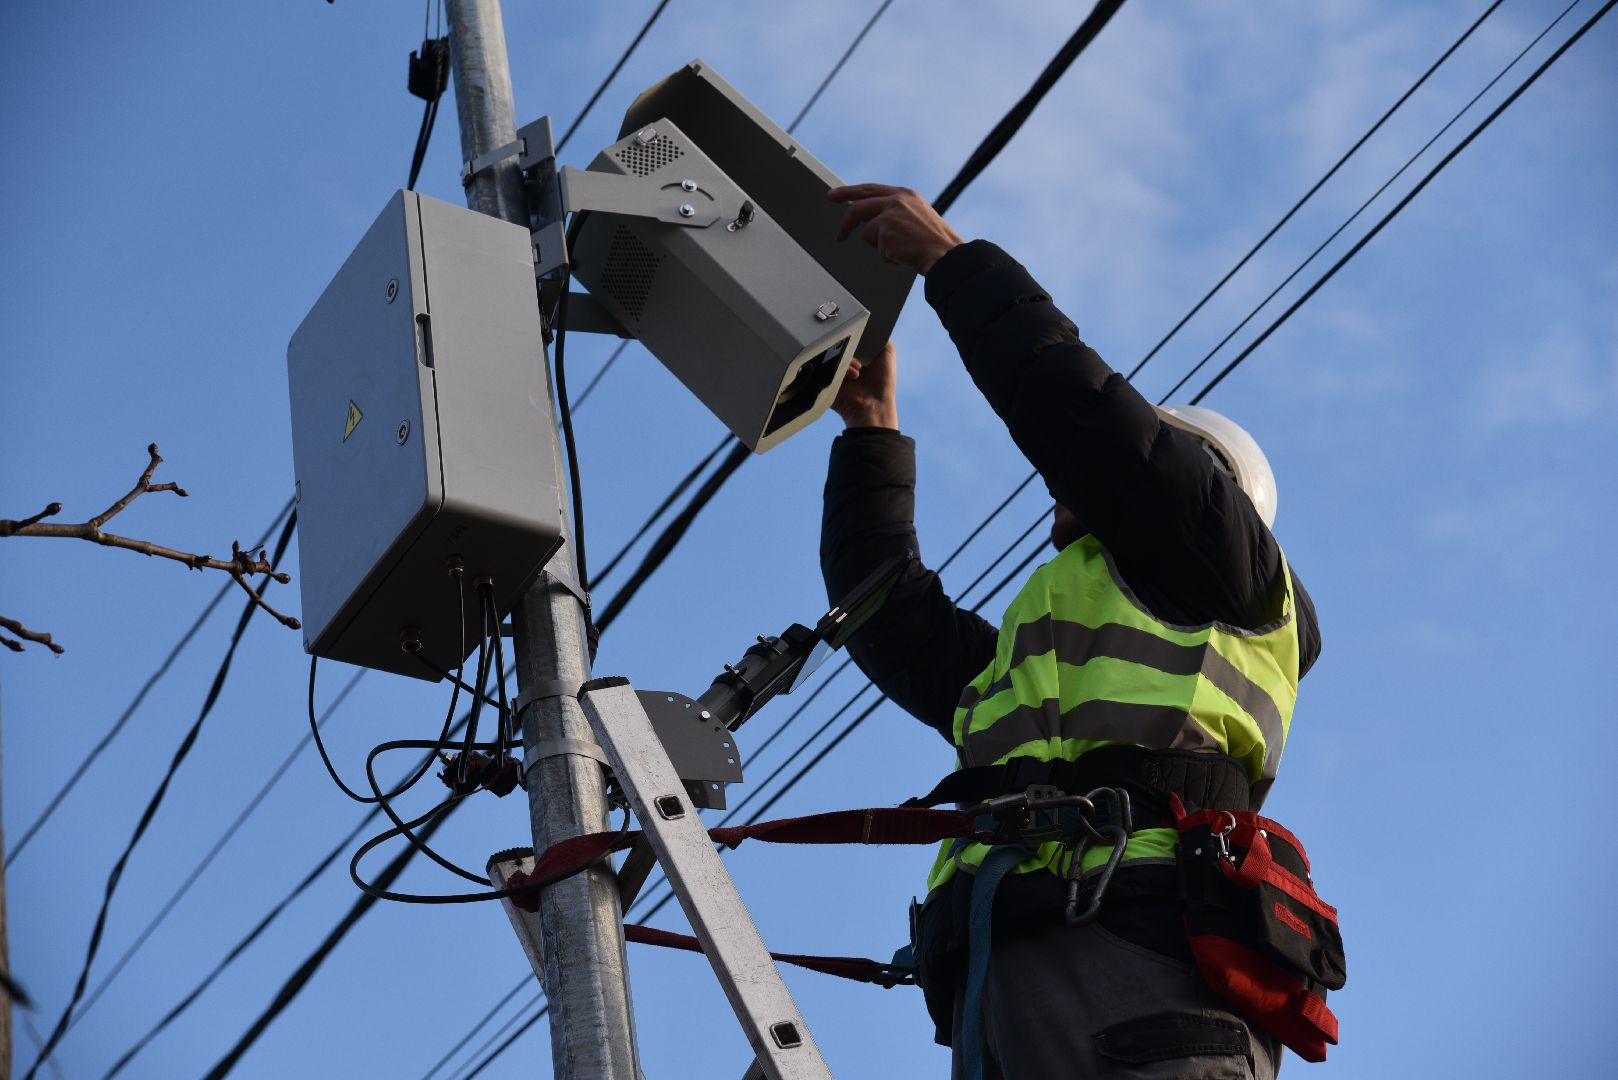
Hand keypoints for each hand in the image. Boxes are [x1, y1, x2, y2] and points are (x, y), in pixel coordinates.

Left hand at [827, 183, 963, 274]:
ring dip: (878, 246)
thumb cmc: (933, 241)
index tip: (833, 195)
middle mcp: (896, 199)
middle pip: (858, 208)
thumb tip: (867, 219)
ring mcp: (890, 214)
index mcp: (904, 194)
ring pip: (866, 232)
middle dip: (846, 223)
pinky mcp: (886, 230)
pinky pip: (875, 248)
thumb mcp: (915, 216)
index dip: (849, 192)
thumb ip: (892, 212)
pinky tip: (903, 254)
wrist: (946, 254)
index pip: (869, 189)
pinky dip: (887, 256)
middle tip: (840, 236)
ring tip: (901, 248)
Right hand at [830, 340, 898, 429]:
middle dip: (848, 346)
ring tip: (859, 370)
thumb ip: (882, 338)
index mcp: (858, 357)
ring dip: (848, 360)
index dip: (853, 335)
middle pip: (839, 345)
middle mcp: (845, 363)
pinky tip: (853, 376)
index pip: (850, 339)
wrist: (873, 406)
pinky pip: (827, 367)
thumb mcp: (887, 354)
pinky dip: (842, 369)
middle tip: (857, 352)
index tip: (856, 332)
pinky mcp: (827, 380)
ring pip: (833, 354)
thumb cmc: (883, 383)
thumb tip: (876, 324)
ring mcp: (835, 372)